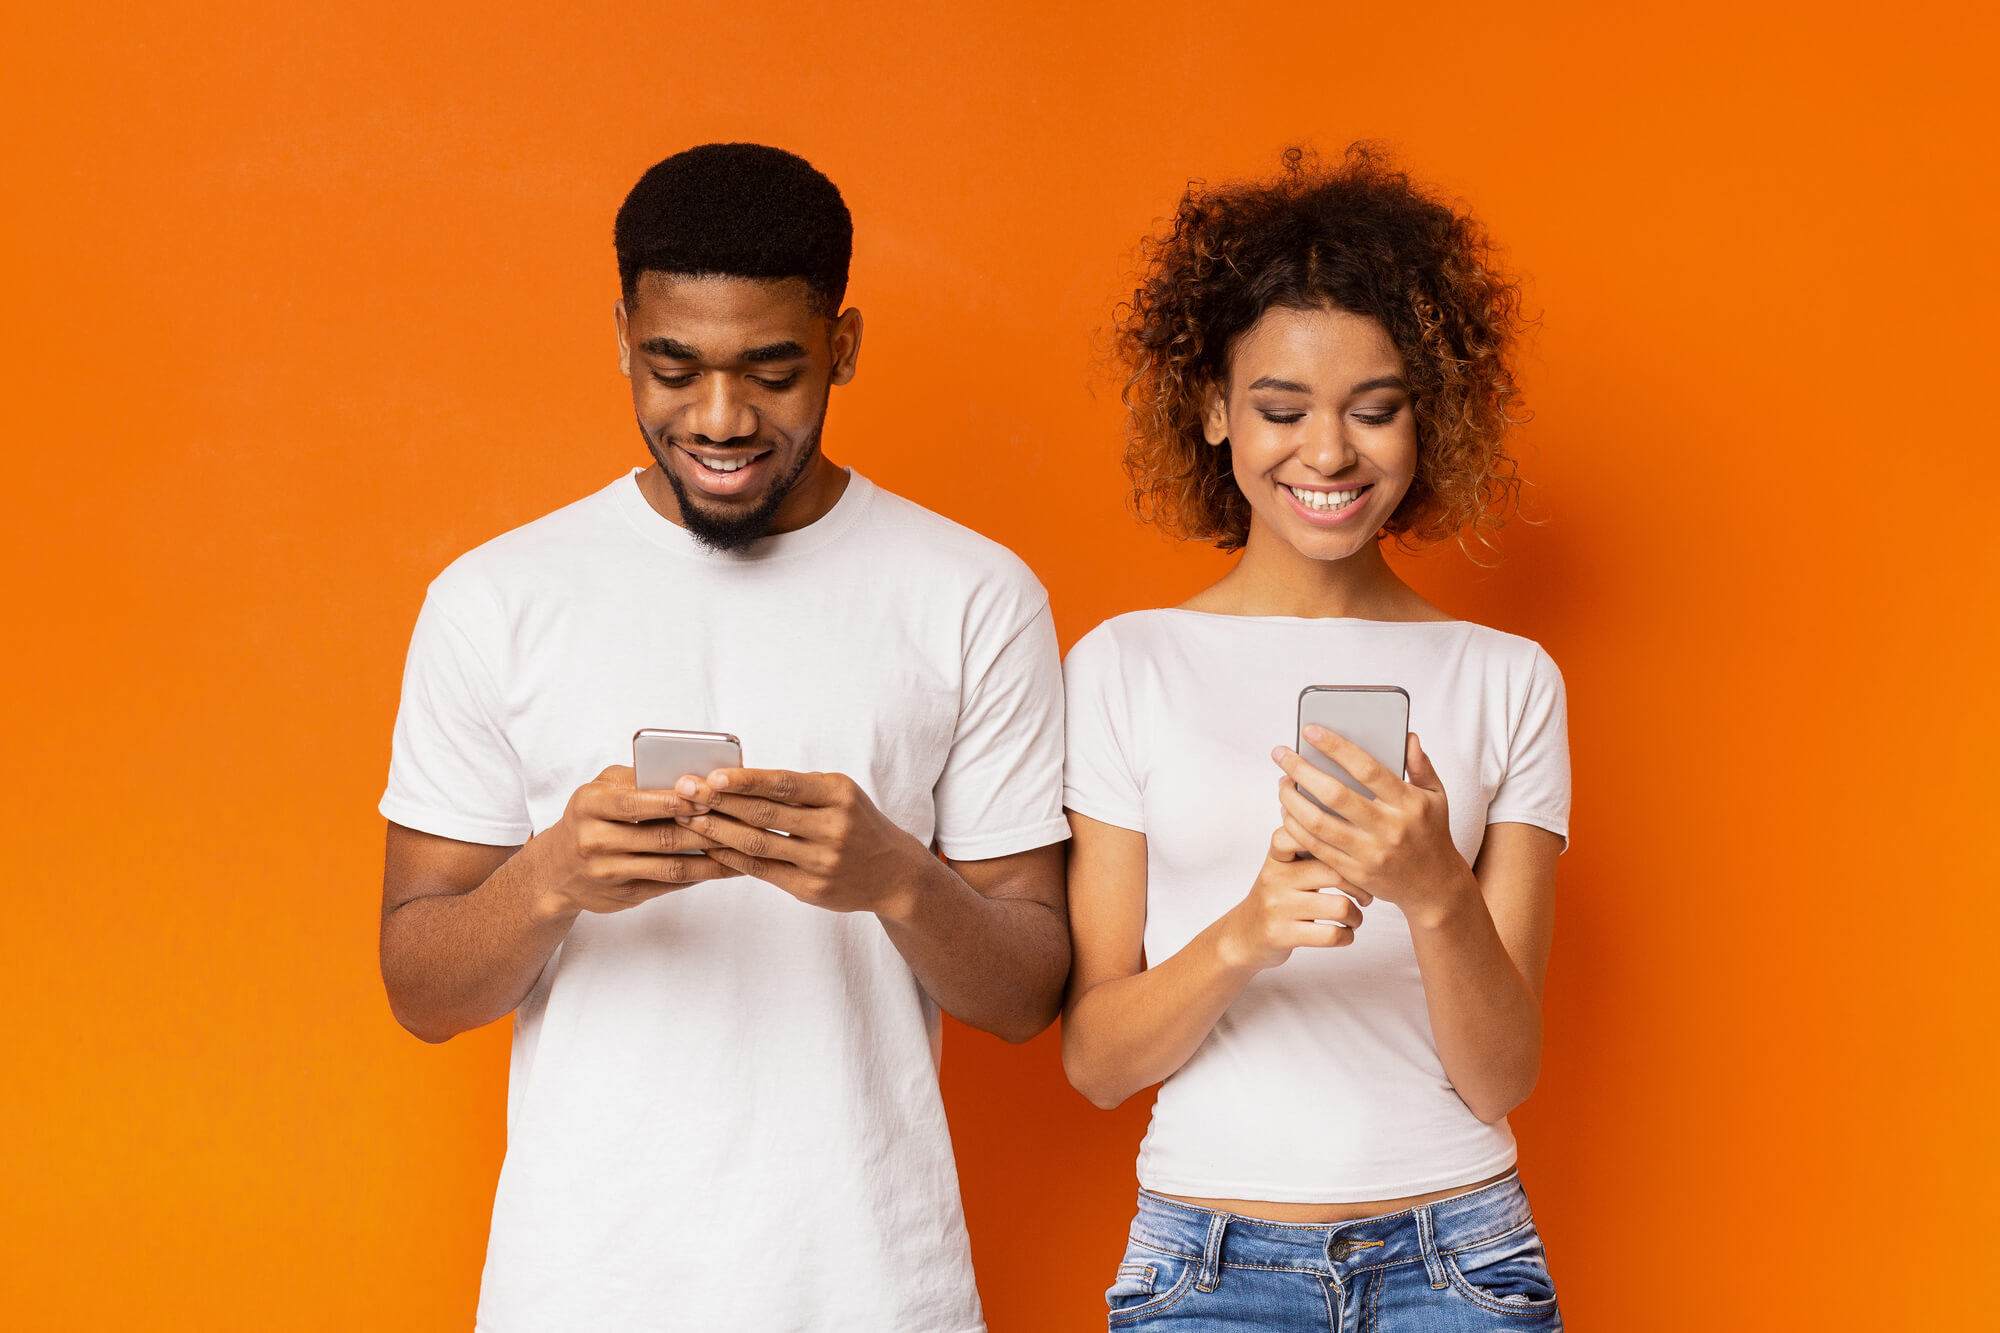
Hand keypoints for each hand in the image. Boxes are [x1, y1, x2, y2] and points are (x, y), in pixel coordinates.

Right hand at [524, 765, 743, 916]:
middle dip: (704, 828)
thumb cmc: (589, 818)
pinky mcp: (623, 896)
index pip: (636, 802)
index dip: (674, 799)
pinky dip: (700, 875)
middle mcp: (594, 841)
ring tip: (742, 847)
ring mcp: (608, 873)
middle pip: (661, 836)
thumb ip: (638, 779)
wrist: (556, 870)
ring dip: (711, 857)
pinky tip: (724, 866)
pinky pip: (669, 884)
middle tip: (740, 820)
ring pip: (670, 865)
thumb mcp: (601, 789)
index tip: (707, 794)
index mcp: (589, 805)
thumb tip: (688, 775)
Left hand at [672, 768, 931, 919]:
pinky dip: (731, 858)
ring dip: (716, 831)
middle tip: (685, 793)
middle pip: (764, 814)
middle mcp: (833, 827)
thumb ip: (798, 789)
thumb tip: (736, 779)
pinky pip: (761, 871)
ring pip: (757, 844)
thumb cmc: (858, 824)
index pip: (784, 784)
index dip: (746, 780)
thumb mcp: (841, 795)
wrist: (894, 874)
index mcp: (839, 795)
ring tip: (687, 819)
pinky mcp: (811, 888)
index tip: (711, 775)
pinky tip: (709, 848)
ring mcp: (822, 861)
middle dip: (719, 803)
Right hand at [1214, 825, 1368, 972]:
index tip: (1349, 855)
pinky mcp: (1282, 935)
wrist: (1243, 936)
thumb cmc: (1276, 898)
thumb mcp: (1283, 869)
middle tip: (1365, 895)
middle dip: (1360, 886)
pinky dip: (1348, 936)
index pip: (1303, 834)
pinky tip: (1344, 933)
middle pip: (1334, 872)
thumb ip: (1306, 848)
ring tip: (1354, 918)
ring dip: (1356, 916)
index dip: (1332, 839)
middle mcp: (1275, 878)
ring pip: (1340, 906)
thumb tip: (1340, 819)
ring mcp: (1278, 907)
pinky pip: (1332, 935)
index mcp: (1277, 858)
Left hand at [1274, 727, 1476, 925]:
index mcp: (1409, 803)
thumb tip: (1407, 736)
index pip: (1367, 769)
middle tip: (1281, 754)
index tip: (1310, 731)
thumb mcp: (1437, 796)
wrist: (1434, 886)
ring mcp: (1370, 853)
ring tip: (1282, 782)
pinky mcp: (1355, 873)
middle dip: (1302, 770)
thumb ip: (1421, 765)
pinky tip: (1287, 811)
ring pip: (1319, 824)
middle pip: (1335, 795)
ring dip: (1292, 800)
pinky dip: (1296, 828)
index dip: (1336, 747)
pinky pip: (1317, 848)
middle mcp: (1389, 828)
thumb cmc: (1431, 832)